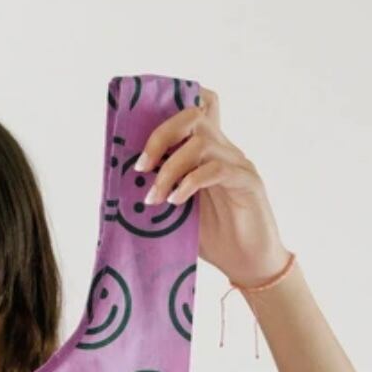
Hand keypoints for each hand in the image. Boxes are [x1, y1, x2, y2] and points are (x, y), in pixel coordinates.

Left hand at [133, 87, 290, 286]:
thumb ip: (161, 191)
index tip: (144, 138)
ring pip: (201, 143)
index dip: (170, 109)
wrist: (248, 263)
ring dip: (169, 169)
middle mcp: (224, 151)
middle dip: (160, 137)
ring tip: (154, 198)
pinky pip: (216, 169)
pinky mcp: (248, 183)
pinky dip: (190, 183)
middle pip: (193, 115)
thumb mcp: (178, 211)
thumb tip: (123, 186)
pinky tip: (177, 202)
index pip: (197, 108)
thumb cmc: (214, 238)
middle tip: (141, 168)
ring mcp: (238, 164)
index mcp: (207, 152)